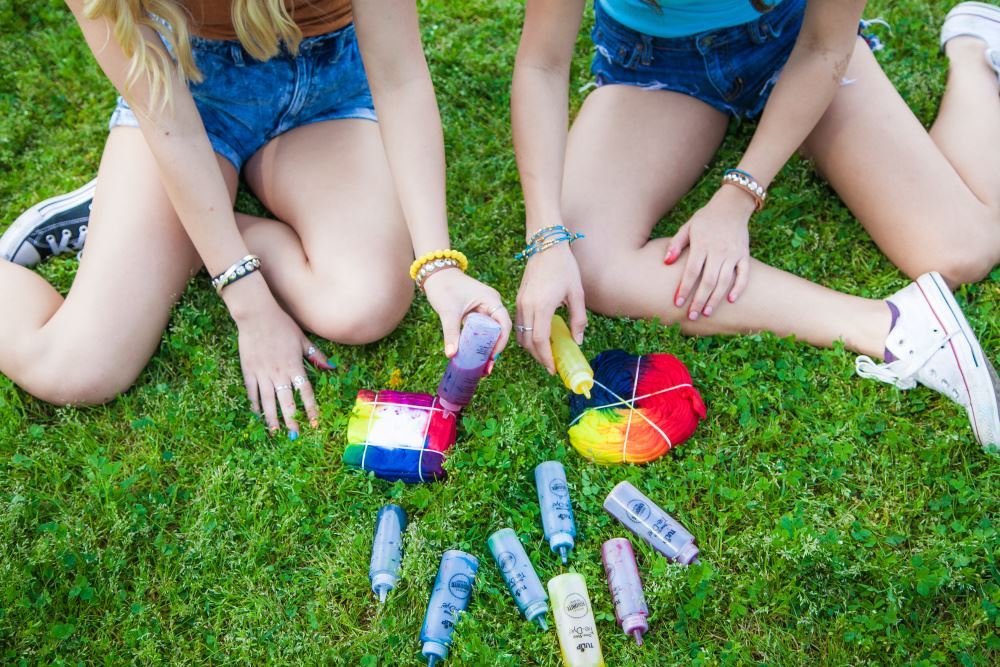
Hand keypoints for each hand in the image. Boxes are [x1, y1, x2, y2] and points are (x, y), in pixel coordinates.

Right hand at [227, 279, 334, 436]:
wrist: (257, 315)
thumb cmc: (282, 325)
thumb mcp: (303, 340)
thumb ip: (316, 356)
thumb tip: (332, 367)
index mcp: (294, 366)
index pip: (305, 392)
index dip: (310, 409)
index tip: (314, 423)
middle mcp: (279, 373)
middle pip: (286, 402)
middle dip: (291, 420)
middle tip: (295, 435)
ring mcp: (262, 373)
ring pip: (268, 401)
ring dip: (272, 418)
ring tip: (275, 432)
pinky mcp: (249, 371)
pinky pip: (252, 392)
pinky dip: (255, 405)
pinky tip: (258, 415)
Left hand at [422, 268, 511, 365]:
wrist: (434, 273)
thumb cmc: (444, 287)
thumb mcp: (448, 311)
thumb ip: (451, 333)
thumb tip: (451, 355)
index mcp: (492, 300)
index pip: (504, 324)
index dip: (501, 342)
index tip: (492, 357)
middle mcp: (492, 304)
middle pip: (499, 330)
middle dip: (494, 350)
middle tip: (487, 368)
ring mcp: (484, 308)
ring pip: (490, 332)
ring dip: (487, 348)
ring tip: (482, 367)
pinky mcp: (475, 312)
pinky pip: (481, 330)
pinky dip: (479, 342)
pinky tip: (474, 356)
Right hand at [515, 242, 586, 373]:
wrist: (545, 246)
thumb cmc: (564, 267)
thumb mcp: (577, 293)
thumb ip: (578, 319)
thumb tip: (577, 341)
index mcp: (542, 306)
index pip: (540, 340)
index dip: (546, 357)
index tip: (553, 368)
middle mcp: (527, 306)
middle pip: (527, 341)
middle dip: (538, 357)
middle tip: (551, 366)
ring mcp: (520, 303)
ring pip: (521, 334)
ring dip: (532, 348)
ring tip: (546, 354)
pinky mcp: (519, 299)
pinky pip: (520, 324)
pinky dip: (527, 336)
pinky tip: (540, 338)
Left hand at [664, 186, 753, 319]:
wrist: (732, 206)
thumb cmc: (705, 219)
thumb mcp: (687, 227)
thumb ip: (676, 244)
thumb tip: (665, 262)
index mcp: (701, 245)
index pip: (691, 271)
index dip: (684, 288)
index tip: (677, 303)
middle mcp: (718, 251)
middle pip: (708, 281)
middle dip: (699, 300)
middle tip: (692, 316)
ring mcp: (733, 253)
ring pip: (725, 280)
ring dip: (716, 298)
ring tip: (706, 312)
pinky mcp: (744, 254)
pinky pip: (744, 274)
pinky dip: (739, 287)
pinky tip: (731, 300)